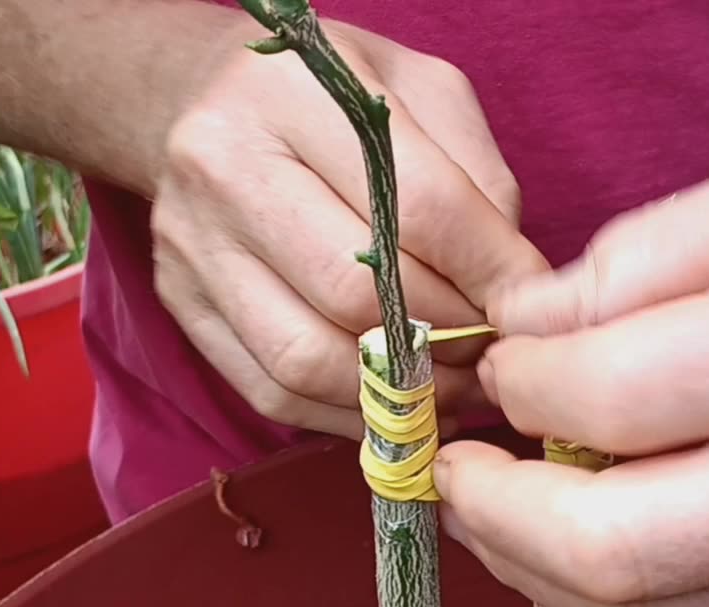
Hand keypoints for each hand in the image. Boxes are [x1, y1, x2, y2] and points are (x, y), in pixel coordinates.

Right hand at [151, 20, 547, 438]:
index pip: (415, 205)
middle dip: (444, 338)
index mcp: (292, 93)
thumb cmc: (323, 97)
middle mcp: (225, 168)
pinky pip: (271, 390)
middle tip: (491, 354)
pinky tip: (392, 401)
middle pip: (356, 292)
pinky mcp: (181, 303)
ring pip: (307, 358)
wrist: (191, 101)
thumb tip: (509, 289)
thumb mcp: (413, 91)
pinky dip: (344, 413)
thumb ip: (473, 175)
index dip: (487, 270)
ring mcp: (193, 245)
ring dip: (396, 391)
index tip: (528, 306)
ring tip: (450, 388)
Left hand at [435, 143, 708, 606]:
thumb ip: (648, 253)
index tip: (500, 366)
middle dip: (495, 512)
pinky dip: (608, 582)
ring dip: (529, 561)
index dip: (522, 385)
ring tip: (489, 507)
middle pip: (612, 544)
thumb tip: (526, 324)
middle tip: (455, 470)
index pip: (613, 395)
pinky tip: (576, 531)